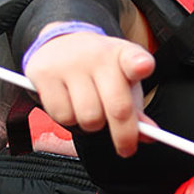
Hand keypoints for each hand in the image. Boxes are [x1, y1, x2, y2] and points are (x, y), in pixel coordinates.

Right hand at [24, 26, 155, 157]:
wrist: (61, 45)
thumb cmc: (100, 72)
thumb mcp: (123, 84)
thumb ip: (137, 112)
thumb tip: (148, 136)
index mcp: (122, 54)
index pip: (132, 57)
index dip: (139, 64)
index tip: (143, 67)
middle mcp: (97, 55)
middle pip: (116, 107)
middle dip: (124, 136)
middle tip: (126, 148)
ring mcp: (69, 64)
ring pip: (89, 118)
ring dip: (92, 125)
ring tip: (90, 111)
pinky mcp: (45, 74)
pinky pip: (62, 116)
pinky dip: (69, 121)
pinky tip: (71, 106)